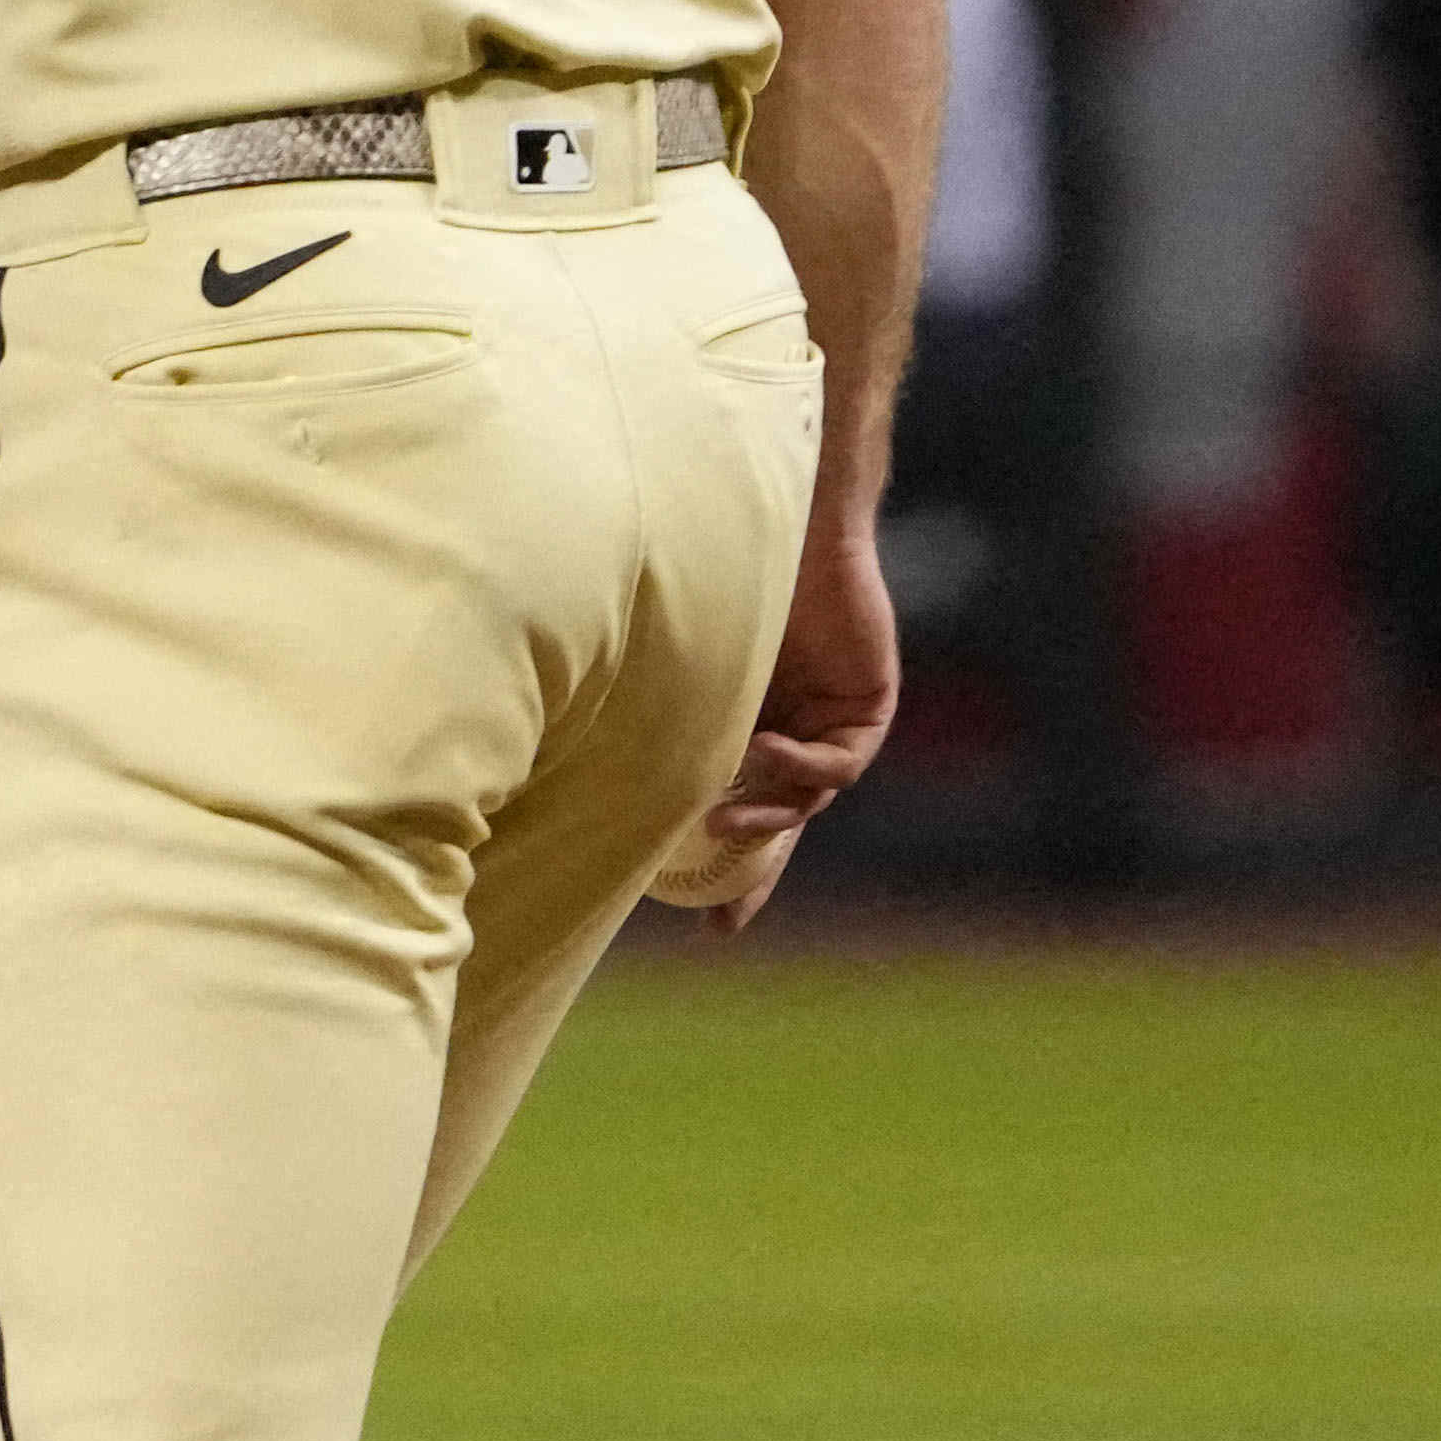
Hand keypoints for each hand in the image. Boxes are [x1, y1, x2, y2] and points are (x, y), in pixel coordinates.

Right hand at [659, 489, 904, 930]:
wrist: (788, 518)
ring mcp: (831, 721)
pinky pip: (840, 763)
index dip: (724, 867)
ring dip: (767, 816)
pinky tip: (766, 749)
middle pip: (777, 823)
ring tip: (725, 817)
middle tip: (722, 916)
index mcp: (744, 725)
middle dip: (752, 873)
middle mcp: (789, 729)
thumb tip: (572, 747)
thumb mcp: (682, 659)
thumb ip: (659, 704)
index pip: (736, 808)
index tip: (700, 922)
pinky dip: (804, 767)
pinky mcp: (869, 707)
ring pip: (804, 799)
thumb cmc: (721, 572)